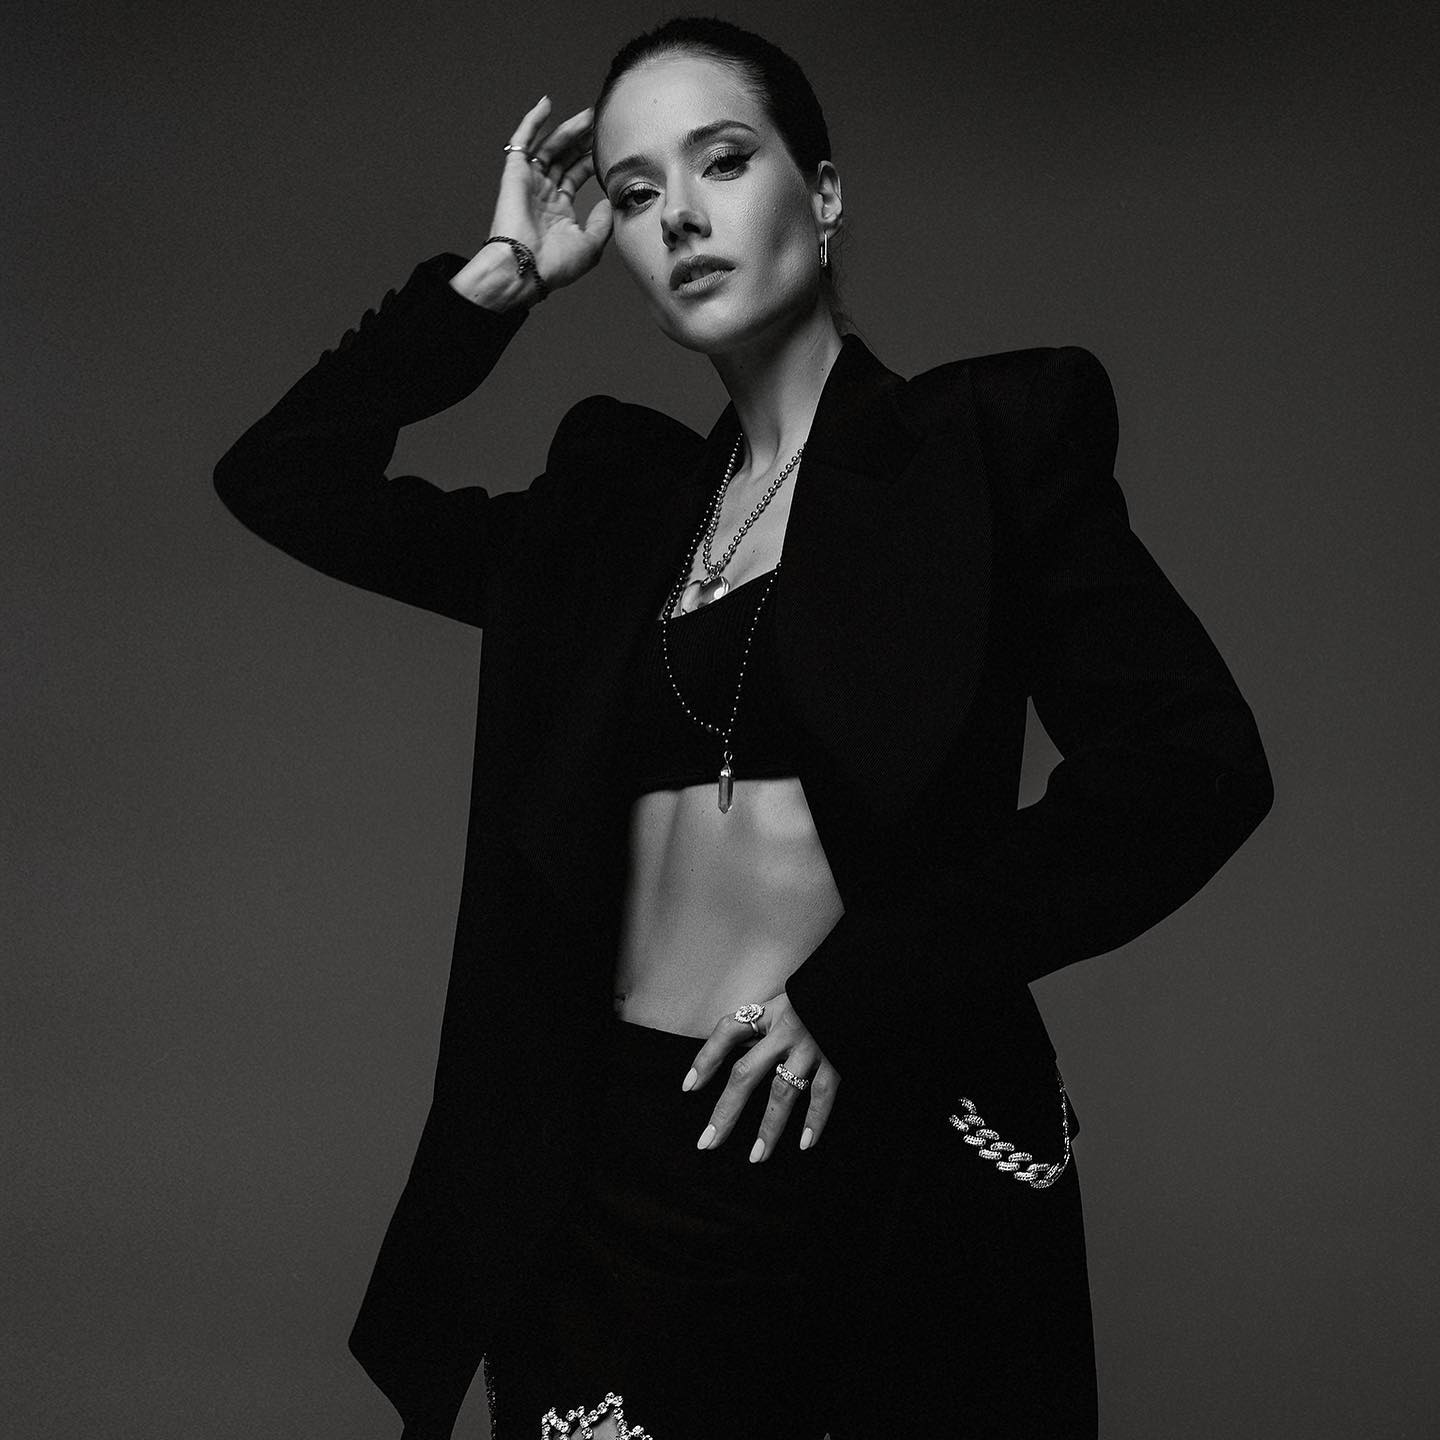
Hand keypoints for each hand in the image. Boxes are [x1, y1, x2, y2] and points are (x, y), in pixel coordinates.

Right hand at [483, 95, 611, 293]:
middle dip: (582, 140)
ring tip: (587, 115)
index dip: (591, 159)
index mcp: (558, 210)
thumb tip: (608, 202)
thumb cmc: (554, 265)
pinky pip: (522, 141)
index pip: (576, 175)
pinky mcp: (514, 173)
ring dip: (567, 129)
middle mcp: (542, 194)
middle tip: (600, 123)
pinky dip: (533, 122)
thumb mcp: (590, 246)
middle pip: (564, 158)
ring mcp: (528, 182)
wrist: (525, 267)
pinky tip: (546, 104)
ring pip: (549, 147)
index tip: (607, 145)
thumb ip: (602, 223)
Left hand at [683, 992, 840, 1161]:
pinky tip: (805, 1143)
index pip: (728, 1030)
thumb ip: (764, 1025)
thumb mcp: (786, 1002)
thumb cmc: (819, 997)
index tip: (688, 1087)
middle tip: (708, 1143)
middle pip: (746, 1073)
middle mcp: (784, 1030)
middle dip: (726, 1111)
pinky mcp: (836, 1057)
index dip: (706, 1058)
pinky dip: (815, 1120)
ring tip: (757, 1157)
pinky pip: (823, 1094)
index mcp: (768, 1013)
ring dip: (769, 1127)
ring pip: (782, 1092)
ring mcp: (810, 1046)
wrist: (863, 985)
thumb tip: (741, 1059)